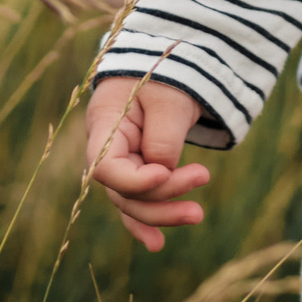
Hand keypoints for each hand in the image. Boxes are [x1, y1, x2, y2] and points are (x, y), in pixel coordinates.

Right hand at [82, 76, 211, 248]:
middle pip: (122, 190)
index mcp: (104, 123)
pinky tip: (158, 243)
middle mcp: (107, 146)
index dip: (134, 180)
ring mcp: (121, 158)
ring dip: (162, 212)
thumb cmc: (166, 72)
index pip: (107, 167)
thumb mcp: (169, 97)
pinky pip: (138, 198)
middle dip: (159, 202)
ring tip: (196, 216)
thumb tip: (163, 174)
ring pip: (133, 199)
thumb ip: (163, 138)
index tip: (166, 174)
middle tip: (197, 207)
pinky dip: (150, 218)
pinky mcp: (138, 166)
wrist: (171, 59)